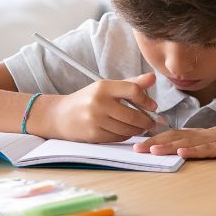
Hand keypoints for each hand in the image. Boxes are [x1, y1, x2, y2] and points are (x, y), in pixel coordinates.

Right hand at [43, 73, 158, 142]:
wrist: (61, 115)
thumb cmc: (89, 99)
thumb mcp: (107, 87)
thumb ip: (131, 83)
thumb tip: (153, 77)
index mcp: (104, 87)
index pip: (133, 90)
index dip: (146, 100)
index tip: (153, 106)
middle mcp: (99, 102)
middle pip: (133, 115)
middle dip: (146, 121)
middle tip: (152, 122)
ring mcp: (95, 119)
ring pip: (127, 129)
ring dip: (138, 130)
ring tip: (142, 128)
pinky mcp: (93, 134)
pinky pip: (118, 138)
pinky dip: (126, 136)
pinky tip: (127, 132)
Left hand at [133, 114, 215, 158]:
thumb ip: (205, 146)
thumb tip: (189, 152)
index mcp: (202, 135)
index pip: (174, 135)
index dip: (156, 138)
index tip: (138, 144)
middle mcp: (204, 135)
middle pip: (175, 137)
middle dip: (154, 142)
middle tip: (134, 148)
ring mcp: (215, 140)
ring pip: (187, 142)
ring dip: (168, 146)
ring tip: (151, 150)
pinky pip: (208, 149)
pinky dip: (194, 150)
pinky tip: (182, 152)